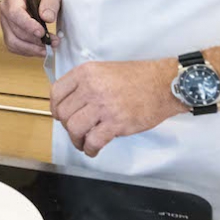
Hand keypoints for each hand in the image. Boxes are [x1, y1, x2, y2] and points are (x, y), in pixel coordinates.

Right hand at [0, 0, 61, 56]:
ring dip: (32, 48)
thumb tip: (47, 17)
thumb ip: (50, 3)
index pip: (15, 13)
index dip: (28, 25)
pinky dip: (28, 51)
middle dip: (35, 40)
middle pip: (16, 31)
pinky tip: (39, 49)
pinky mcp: (8, 33)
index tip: (41, 32)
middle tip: (52, 41)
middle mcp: (5, 10)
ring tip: (47, 48)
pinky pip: (14, 47)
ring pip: (14, 42)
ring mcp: (5, 23)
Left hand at [51, 59, 186, 157]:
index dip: (55, 108)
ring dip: (76, 140)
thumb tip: (71, 104)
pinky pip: (93, 141)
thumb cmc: (138, 77)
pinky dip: (90, 149)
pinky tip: (94, 150)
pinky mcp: (116, 123)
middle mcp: (91, 88)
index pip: (56, 92)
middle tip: (76, 130)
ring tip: (84, 142)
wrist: (164, 84)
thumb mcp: (104, 70)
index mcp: (86, 72)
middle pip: (63, 113)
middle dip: (66, 126)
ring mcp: (103, 106)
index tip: (60, 116)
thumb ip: (86, 84)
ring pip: (74, 128)